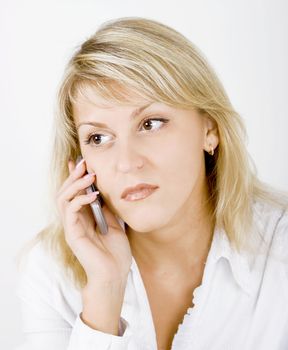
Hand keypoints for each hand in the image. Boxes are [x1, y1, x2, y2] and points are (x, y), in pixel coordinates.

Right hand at [56, 158, 131, 284]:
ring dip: (75, 184)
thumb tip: (104, 192)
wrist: (114, 275)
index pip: (74, 193)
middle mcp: (74, 220)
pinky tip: (93, 195)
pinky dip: (80, 199)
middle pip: (65, 192)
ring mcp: (72, 227)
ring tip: (90, 176)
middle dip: (73, 175)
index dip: (75, 177)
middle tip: (84, 163)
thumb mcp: (114, 224)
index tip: (82, 162)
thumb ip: (105, 209)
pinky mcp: (72, 234)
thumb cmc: (115, 253)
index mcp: (84, 218)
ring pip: (63, 198)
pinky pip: (70, 211)